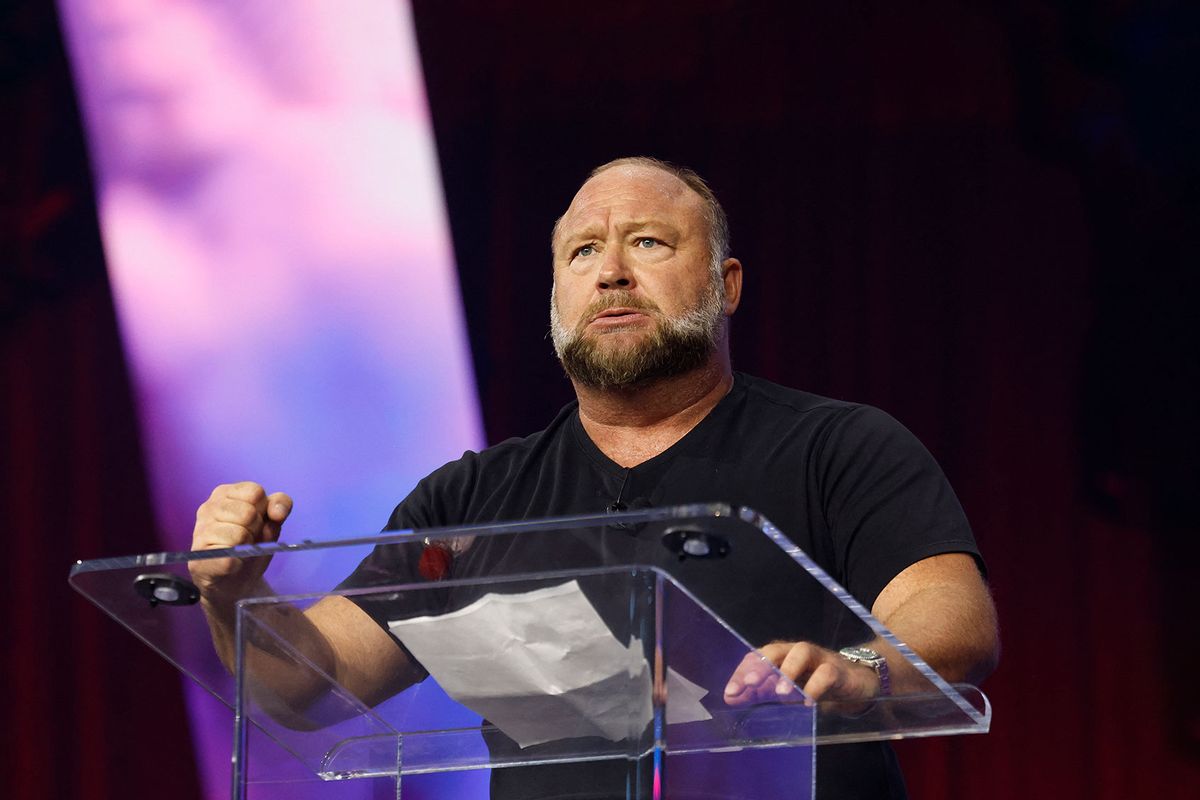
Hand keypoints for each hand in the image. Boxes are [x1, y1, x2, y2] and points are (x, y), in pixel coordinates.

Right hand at [189, 481, 292, 604]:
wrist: (238, 582)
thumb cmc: (252, 544)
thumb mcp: (272, 519)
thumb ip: (280, 505)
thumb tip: (277, 512)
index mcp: (224, 493)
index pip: (255, 492)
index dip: (264, 510)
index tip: (259, 521)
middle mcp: (207, 508)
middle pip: (248, 513)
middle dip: (256, 529)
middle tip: (248, 539)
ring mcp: (199, 534)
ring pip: (239, 535)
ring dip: (246, 547)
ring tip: (239, 551)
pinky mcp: (198, 561)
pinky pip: (228, 559)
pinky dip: (238, 564)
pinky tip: (233, 565)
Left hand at [723, 641, 882, 706]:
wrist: (856, 682)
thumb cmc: (815, 683)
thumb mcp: (787, 689)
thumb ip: (760, 692)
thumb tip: (730, 698)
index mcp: (781, 656)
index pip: (758, 657)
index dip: (743, 672)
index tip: (730, 693)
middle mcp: (797, 652)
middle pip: (775, 650)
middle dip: (761, 666)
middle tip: (750, 685)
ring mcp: (818, 658)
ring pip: (801, 653)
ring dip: (789, 671)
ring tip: (781, 694)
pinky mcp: (838, 670)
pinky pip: (826, 674)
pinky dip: (816, 687)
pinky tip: (809, 704)